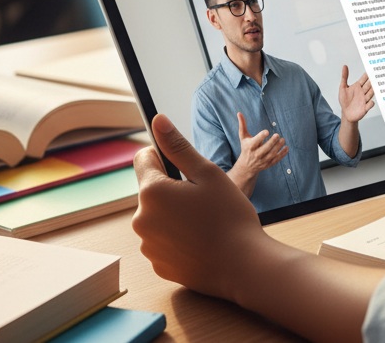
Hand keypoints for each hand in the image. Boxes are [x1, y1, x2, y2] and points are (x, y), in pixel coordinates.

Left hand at [134, 114, 384, 339]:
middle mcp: (142, 219)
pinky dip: (176, 237)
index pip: (143, 159)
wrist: (242, 265)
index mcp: (153, 192)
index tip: (185, 167)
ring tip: (203, 221)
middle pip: (151, 190)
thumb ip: (178, 146)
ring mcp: (148, 245)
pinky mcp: (157, 263)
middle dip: (171, 188)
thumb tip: (158, 119)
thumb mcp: (207, 173)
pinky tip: (200, 240)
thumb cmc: (229, 215)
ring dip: (172, 213)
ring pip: (156, 216)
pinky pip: (162, 240)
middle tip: (203, 197)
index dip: (163, 156)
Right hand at [230, 112, 287, 195]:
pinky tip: (286, 148)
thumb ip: (242, 125)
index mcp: (250, 147)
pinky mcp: (268, 164)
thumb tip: (239, 113)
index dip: (261, 137)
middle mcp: (256, 154)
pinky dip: (282, 154)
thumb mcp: (243, 137)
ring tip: (283, 140)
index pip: (255, 142)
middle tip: (277, 135)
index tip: (266, 131)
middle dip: (271, 142)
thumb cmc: (245, 148)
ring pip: (271, 155)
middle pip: (265, 149)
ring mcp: (262, 160)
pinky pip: (276, 160)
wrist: (246, 166)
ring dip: (278, 147)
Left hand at [339, 66, 374, 122]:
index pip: (364, 79)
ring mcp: (364, 100)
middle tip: (377, 76)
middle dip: (372, 81)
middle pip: (369, 85)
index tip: (372, 69)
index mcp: (358, 87)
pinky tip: (371, 102)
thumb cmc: (345, 101)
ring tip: (375, 87)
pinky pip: (369, 105)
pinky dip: (371, 103)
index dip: (367, 74)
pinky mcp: (365, 108)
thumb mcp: (343, 88)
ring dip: (373, 90)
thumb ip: (344, 77)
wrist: (346, 114)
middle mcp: (362, 92)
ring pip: (370, 94)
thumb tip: (344, 66)